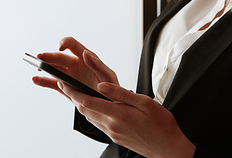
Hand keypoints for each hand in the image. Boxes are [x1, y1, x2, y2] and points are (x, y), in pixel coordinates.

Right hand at [32, 37, 118, 99]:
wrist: (109, 106)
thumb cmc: (111, 88)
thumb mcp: (108, 76)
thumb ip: (97, 65)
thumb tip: (86, 53)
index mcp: (86, 58)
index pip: (73, 45)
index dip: (65, 43)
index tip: (60, 47)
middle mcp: (76, 65)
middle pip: (59, 57)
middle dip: (49, 56)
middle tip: (40, 58)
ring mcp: (69, 76)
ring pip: (53, 69)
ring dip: (43, 67)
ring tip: (36, 68)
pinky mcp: (66, 88)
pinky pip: (52, 83)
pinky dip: (43, 82)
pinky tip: (35, 80)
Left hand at [59, 82, 195, 157]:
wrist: (169, 148)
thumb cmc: (162, 124)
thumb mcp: (144, 102)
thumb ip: (120, 93)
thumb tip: (100, 85)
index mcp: (118, 114)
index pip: (87, 101)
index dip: (72, 91)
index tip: (63, 82)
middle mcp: (111, 125)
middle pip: (85, 110)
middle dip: (73, 96)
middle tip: (64, 84)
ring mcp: (112, 133)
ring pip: (90, 117)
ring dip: (81, 105)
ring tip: (76, 92)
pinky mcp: (115, 138)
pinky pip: (98, 124)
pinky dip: (91, 113)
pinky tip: (94, 107)